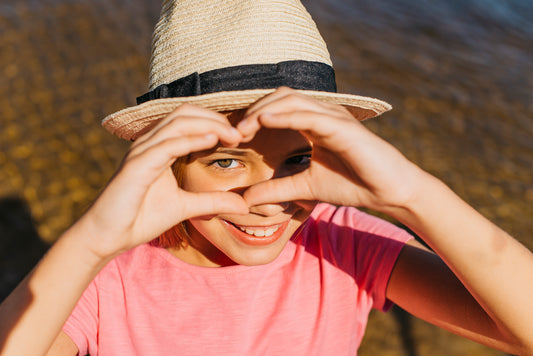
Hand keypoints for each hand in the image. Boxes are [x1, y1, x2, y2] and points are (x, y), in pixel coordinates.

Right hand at [78, 104, 248, 258]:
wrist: (108, 236)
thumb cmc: (140, 218)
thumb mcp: (185, 207)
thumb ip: (212, 201)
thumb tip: (244, 204)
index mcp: (160, 147)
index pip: (190, 120)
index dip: (216, 123)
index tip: (241, 137)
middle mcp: (150, 143)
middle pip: (186, 113)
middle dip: (216, 119)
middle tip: (242, 133)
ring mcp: (142, 151)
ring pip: (177, 123)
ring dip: (209, 125)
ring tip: (233, 135)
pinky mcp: (136, 165)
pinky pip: (167, 145)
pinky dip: (190, 140)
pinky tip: (212, 141)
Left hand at [239, 88, 424, 212]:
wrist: (389, 192)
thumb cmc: (353, 185)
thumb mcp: (304, 188)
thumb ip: (276, 189)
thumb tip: (246, 199)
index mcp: (313, 124)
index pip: (276, 108)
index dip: (252, 118)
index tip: (233, 137)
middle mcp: (322, 115)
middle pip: (279, 97)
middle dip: (253, 110)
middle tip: (232, 132)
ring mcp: (333, 117)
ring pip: (291, 101)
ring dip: (263, 110)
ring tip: (242, 128)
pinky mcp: (342, 126)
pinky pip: (309, 115)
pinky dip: (285, 115)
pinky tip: (265, 121)